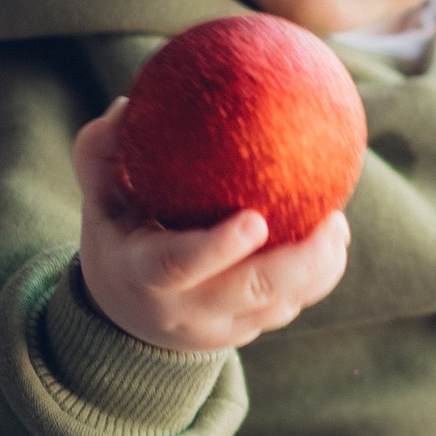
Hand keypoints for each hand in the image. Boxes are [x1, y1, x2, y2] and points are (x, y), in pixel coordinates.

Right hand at [71, 104, 349, 351]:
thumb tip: (129, 103)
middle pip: (251, 292)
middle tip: (333, 222)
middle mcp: (184, 309)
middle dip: (299, 263)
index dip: (218, 247)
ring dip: (318, 270)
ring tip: (337, 225)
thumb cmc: (117, 237)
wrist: (126, 314)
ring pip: (279, 305)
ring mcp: (218, 327)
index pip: (179, 266)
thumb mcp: (98, 201)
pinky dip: (317, 278)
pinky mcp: (244, 331)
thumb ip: (102, 156)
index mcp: (142, 274)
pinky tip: (334, 239)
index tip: (256, 218)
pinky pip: (288, 307)